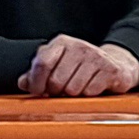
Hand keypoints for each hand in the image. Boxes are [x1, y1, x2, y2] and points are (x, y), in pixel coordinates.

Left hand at [22, 34, 138, 97]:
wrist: (114, 66)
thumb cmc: (79, 68)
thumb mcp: (56, 66)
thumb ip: (36, 75)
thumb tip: (23, 83)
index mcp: (61, 43)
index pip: (42, 63)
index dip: (36, 82)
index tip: (37, 91)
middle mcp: (79, 46)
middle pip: (56, 81)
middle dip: (56, 92)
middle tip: (61, 91)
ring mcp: (96, 56)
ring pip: (73, 89)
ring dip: (73, 95)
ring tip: (77, 88)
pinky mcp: (110, 69)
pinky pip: (90, 92)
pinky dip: (88, 96)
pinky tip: (91, 88)